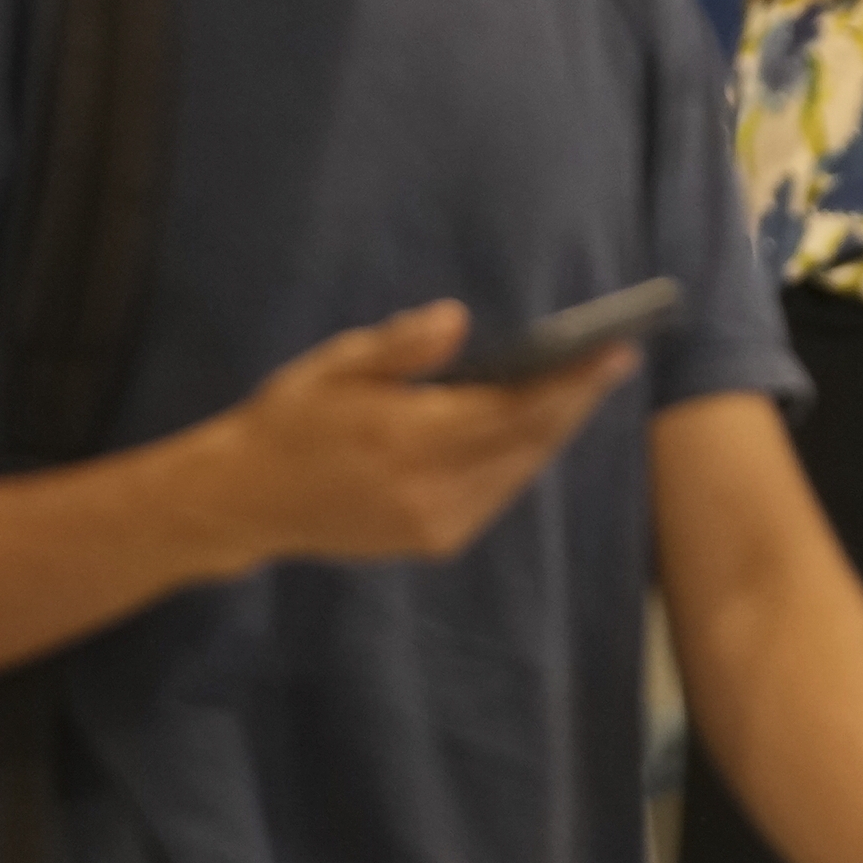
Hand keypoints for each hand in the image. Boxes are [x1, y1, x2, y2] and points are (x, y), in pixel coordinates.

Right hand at [181, 301, 636, 573]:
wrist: (247, 500)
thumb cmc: (291, 420)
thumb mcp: (335, 367)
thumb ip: (400, 346)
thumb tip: (459, 320)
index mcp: (408, 439)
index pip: (513, 409)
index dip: (570, 383)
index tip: (615, 352)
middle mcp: (432, 489)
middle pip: (528, 442)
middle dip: (574, 403)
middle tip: (613, 362)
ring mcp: (437, 524)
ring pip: (518, 472)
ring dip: (551, 432)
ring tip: (581, 389)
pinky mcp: (435, 542)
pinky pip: (496, 494)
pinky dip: (519, 459)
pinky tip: (531, 429)